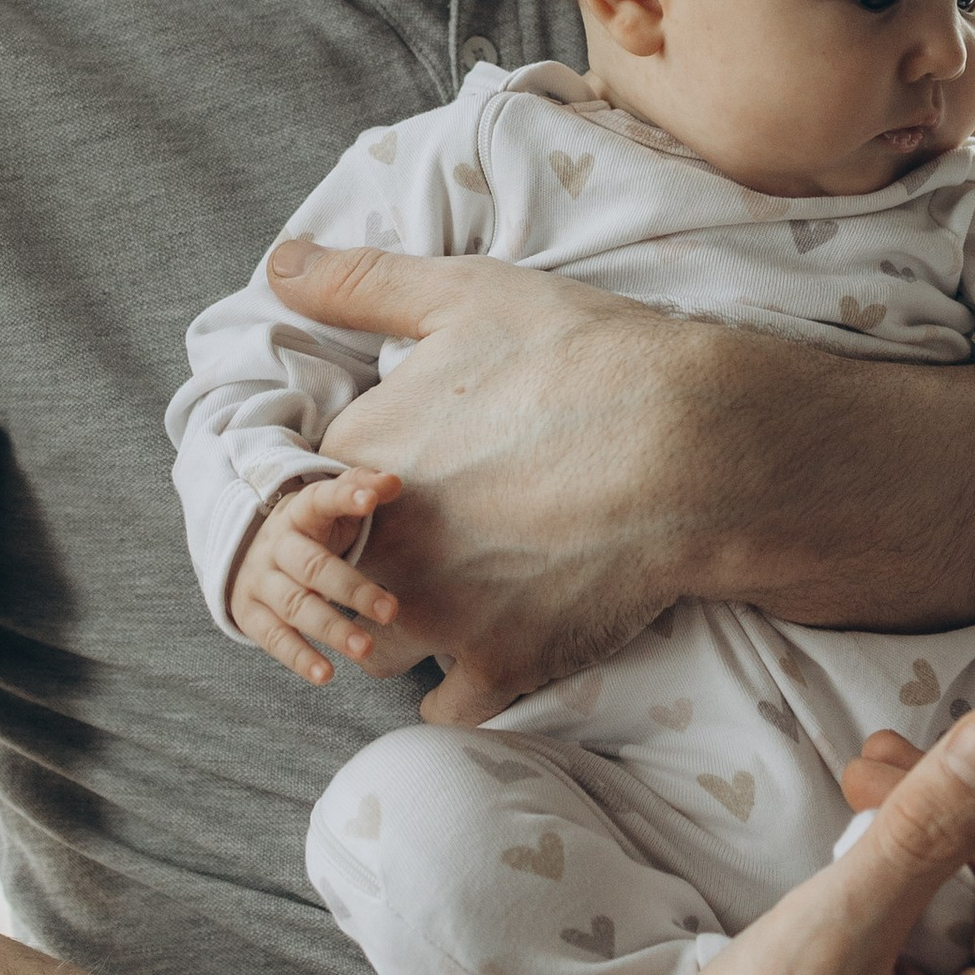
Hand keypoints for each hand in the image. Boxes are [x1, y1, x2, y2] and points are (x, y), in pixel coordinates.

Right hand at [226, 469, 408, 684]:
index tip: (371, 501)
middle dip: (352, 589)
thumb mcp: (328, 505)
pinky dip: (299, 658)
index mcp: (298, 512)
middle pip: (313, 567)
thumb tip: (393, 482)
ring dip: (331, 629)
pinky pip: (274, 639)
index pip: (321, 499)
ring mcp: (259, 582)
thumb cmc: (308, 530)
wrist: (247, 552)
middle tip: (391, 610)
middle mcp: (275, 546)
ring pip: (296, 607)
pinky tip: (326, 675)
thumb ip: (360, 488)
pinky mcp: (249, 614)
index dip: (345, 497)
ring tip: (366, 648)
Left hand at [270, 243, 690, 719]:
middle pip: (328, 578)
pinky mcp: (501, 664)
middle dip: (356, 565)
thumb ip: (361, 285)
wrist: (691, 447)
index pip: (304, 494)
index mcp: (360, 460)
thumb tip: (282, 264)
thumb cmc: (585, 357)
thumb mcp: (466, 295)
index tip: (382, 482)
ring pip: (371, 648)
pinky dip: (455, 690)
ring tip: (442, 595)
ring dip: (393, 629)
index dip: (338, 490)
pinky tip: (480, 649)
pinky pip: (444, 710)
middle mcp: (381, 548)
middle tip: (424, 538)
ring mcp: (438, 616)